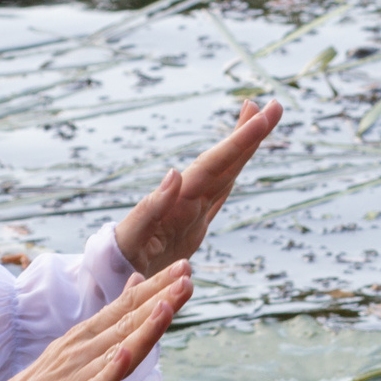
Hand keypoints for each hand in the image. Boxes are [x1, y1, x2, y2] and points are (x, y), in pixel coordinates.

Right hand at [0, 260, 191, 380]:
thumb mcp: (76, 347)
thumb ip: (111, 319)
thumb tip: (138, 282)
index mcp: (85, 339)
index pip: (126, 309)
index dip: (157, 289)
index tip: (185, 267)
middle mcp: (81, 352)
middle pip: (127, 323)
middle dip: (160, 300)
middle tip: (187, 274)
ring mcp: (75, 379)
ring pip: (116, 350)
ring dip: (142, 329)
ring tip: (166, 307)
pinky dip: (109, 372)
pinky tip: (124, 356)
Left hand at [113, 100, 283, 275]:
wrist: (106, 275)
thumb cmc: (115, 259)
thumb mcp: (130, 237)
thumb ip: (151, 207)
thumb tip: (175, 173)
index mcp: (178, 199)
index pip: (214, 164)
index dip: (238, 141)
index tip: (259, 115)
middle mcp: (187, 197)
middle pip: (224, 160)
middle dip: (249, 134)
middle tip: (274, 106)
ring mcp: (191, 208)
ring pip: (225, 172)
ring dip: (243, 147)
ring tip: (260, 118)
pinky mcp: (192, 224)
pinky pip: (219, 194)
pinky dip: (232, 175)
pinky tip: (239, 161)